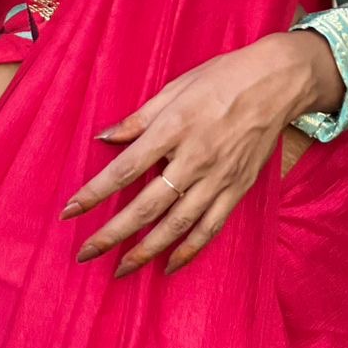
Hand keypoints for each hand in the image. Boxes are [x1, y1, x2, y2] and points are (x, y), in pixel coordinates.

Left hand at [60, 34, 319, 277]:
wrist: (277, 83)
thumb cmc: (223, 77)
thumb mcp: (176, 87)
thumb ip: (139, 118)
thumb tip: (104, 138)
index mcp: (174, 129)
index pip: (125, 169)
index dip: (95, 193)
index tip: (69, 211)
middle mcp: (194, 159)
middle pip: (146, 207)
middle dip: (112, 233)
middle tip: (85, 254)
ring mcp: (217, 178)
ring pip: (176, 225)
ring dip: (145, 251)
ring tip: (120, 270)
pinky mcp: (237, 190)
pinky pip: (209, 228)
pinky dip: (188, 250)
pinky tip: (168, 265)